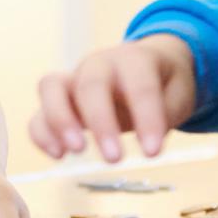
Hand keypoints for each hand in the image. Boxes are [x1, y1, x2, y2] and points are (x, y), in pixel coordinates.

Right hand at [31, 34, 195, 160]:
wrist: (146, 65)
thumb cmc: (162, 82)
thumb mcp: (179, 94)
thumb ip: (166, 113)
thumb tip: (148, 142)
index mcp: (134, 58)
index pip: (139, 84)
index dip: (146, 118)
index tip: (153, 152)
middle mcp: (99, 64)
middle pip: (91, 84)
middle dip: (100, 122)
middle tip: (114, 158)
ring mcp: (74, 79)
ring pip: (51, 87)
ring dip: (60, 120)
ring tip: (75, 151)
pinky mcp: (59, 100)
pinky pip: (39, 112)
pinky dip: (42, 133)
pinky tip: (58, 156)